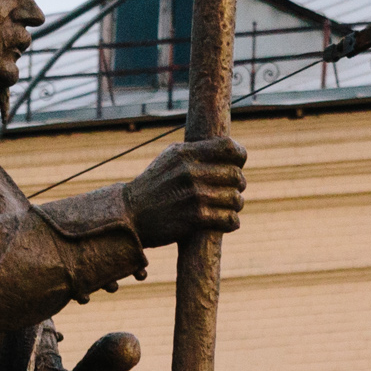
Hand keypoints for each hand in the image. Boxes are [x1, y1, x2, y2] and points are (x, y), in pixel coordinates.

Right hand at [120, 136, 246, 246]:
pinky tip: (227, 222)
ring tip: (229, 207)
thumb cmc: (153, 186)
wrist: (130, 214)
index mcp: (185, 154)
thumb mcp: (169, 159)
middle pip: (235, 175)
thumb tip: (227, 149)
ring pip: (235, 198)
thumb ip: (195, 152)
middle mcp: (190, 172)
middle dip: (238, 184)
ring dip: (236, 205)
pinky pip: (229, 219)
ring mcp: (194, 195)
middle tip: (233, 190)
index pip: (228, 148)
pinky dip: (232, 222)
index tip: (238, 164)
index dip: (239, 156)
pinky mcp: (195, 218)